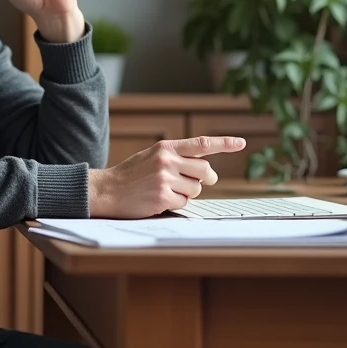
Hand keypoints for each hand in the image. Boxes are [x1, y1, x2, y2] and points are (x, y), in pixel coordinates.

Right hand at [88, 136, 246, 218]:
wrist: (106, 190)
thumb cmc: (131, 175)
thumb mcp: (152, 156)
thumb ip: (177, 158)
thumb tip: (206, 172)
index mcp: (166, 147)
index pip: (202, 143)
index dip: (224, 143)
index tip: (241, 143)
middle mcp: (167, 160)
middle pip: (205, 171)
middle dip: (205, 180)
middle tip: (197, 182)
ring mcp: (165, 179)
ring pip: (195, 189)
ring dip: (186, 194)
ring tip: (166, 191)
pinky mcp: (162, 197)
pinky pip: (183, 203)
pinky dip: (175, 204)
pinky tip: (158, 200)